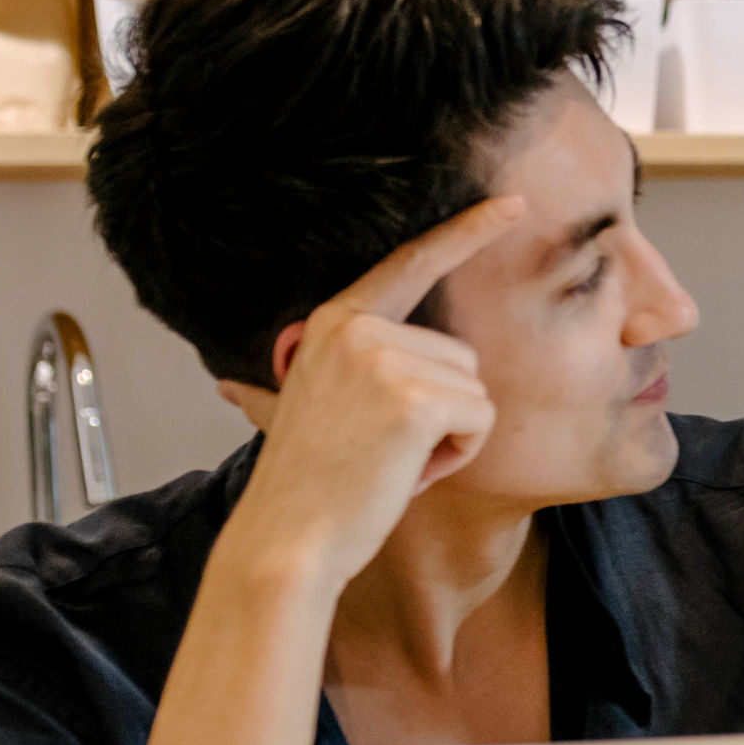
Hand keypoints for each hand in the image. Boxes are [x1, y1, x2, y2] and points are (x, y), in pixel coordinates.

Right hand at [213, 195, 521, 598]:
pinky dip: (458, 456)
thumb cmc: (308, 486)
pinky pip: (481, 420)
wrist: (289, 540)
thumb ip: (293, 386)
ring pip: (477, 390)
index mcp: (335, 323)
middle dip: (444, 411)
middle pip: (464, 355)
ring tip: (391, 461)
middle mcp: (358, 329)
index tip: (512, 204)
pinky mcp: (414, 399)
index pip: (411, 264)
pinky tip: (408, 471)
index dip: (466, 232)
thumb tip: (231, 388)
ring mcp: (385, 359)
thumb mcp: (302, 413)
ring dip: (452, 437)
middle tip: (384, 449)